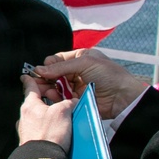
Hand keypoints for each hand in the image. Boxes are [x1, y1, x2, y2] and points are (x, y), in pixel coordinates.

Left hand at [16, 75, 74, 149]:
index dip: (30, 78)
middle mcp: (24, 117)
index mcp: (29, 105)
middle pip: (34, 101)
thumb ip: (68, 103)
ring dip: (46, 113)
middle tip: (54, 94)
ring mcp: (26, 130)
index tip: (27, 75)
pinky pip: (38, 129)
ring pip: (36, 116)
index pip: (29, 86)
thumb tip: (73, 101)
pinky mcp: (30, 141)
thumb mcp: (63, 112)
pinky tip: (55, 131)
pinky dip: (46, 126)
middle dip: (43, 97)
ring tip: (58, 114)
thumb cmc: (49, 135)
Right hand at [33, 49, 147, 119]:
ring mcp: (77, 86)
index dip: (48, 65)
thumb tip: (41, 68)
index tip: (39, 70)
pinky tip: (52, 96)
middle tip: (35, 81)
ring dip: (49, 88)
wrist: (123, 97)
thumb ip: (61, 66)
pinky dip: (56, 97)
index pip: (58, 60)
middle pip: (55, 74)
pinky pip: (63, 98)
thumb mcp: (85, 63)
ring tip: (41, 90)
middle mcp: (78, 72)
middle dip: (45, 78)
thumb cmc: (111, 75)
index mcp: (80, 58)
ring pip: (57, 86)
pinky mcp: (78, 100)